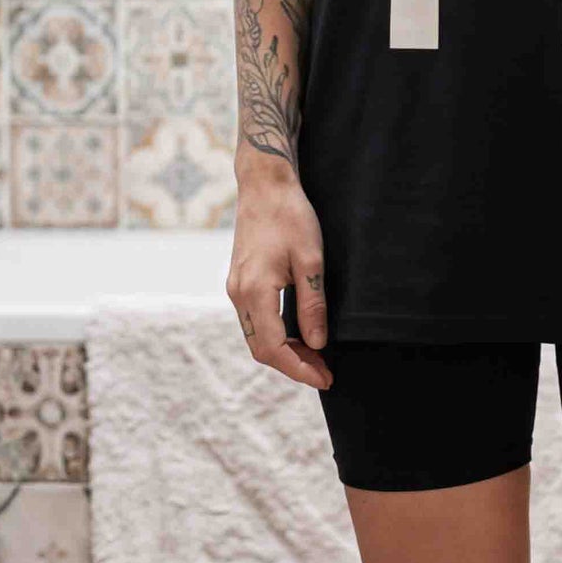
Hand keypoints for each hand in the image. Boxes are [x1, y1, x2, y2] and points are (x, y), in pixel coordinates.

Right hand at [226, 174, 332, 388]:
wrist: (264, 184)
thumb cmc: (290, 215)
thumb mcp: (311, 259)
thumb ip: (312, 304)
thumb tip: (317, 343)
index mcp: (254, 291)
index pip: (273, 349)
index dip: (299, 369)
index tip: (325, 378)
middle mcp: (238, 294)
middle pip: (261, 349)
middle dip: (292, 365)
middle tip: (325, 371)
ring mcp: (236, 287)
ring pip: (256, 336)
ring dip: (284, 351)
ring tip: (316, 357)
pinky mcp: (240, 280)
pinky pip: (255, 320)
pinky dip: (276, 334)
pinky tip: (298, 334)